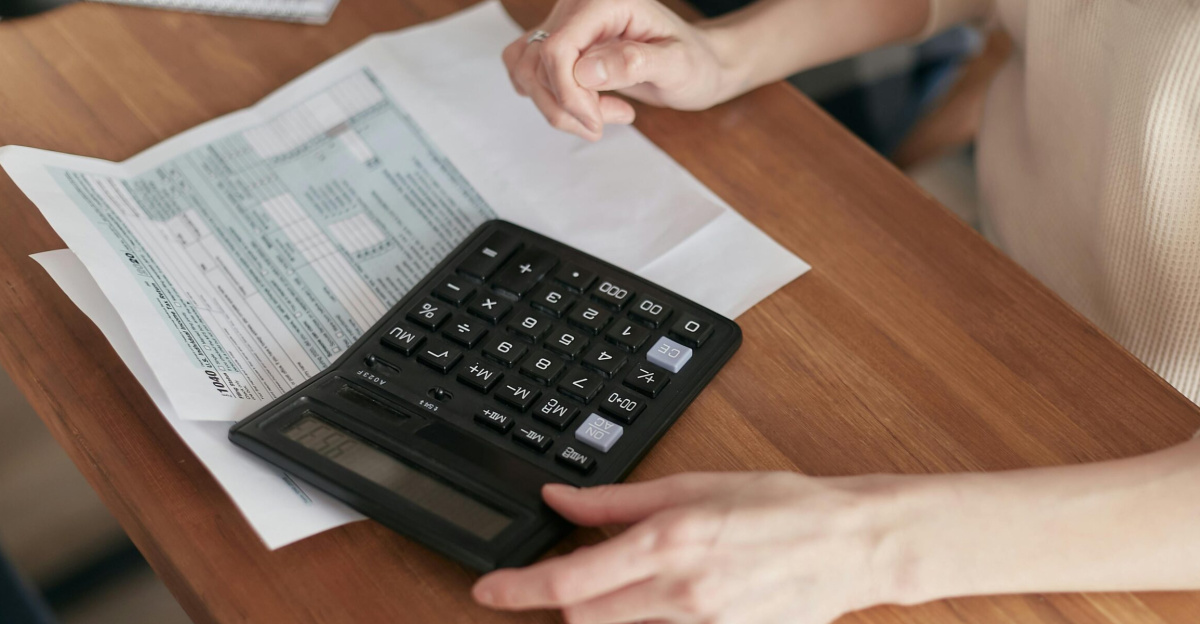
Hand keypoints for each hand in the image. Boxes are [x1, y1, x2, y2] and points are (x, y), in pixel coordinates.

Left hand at [472, 472, 914, 622]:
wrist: (849, 545)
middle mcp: (680, 593)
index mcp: (668, 542)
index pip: (568, 581)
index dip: (516, 590)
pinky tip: (657, 602)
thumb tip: (560, 500)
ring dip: (602, 615)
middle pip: (582, 621)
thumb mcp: (692, 486)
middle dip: (558, 604)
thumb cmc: (780, 506)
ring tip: (620, 584)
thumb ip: (616, 501)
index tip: (488, 590)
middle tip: (563, 577)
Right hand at [502, 0, 737, 140]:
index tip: (596, 122)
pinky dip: (549, 98)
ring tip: (600, 116)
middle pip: (537, 62)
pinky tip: (585, 105)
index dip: (569, 94)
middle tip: (605, 121)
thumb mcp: (678, 65)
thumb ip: (635, 62)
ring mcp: (565, 25)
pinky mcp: (560, 44)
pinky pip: (527, 71)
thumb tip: (587, 70)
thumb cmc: (693, 62)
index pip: (557, 49)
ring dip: (556, 106)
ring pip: (526, 69)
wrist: (697, 64)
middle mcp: (579, 6)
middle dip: (566, 105)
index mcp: (605, 2)